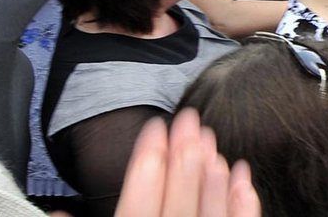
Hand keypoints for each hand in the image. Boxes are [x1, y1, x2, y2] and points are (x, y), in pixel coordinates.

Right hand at [115, 109, 260, 216]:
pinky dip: (243, 205)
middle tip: (189, 119)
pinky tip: (243, 179)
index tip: (155, 127)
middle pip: (178, 201)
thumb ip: (106, 212)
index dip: (146, 160)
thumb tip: (84, 196)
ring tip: (212, 143)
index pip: (137, 203)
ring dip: (212, 177)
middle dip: (184, 156)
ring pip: (209, 215)